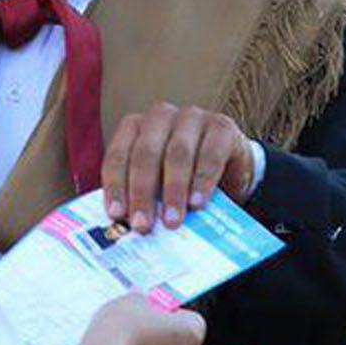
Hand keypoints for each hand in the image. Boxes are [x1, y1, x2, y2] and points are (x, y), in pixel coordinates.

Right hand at [90, 295, 205, 344]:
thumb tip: (140, 302)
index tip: (154, 308)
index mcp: (191, 334)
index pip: (191, 318)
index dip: (171, 311)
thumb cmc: (121, 331)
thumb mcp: (133, 300)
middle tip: (137, 324)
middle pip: (177, 342)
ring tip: (123, 342)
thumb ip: (144, 301)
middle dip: (159, 333)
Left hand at [102, 102, 256, 232]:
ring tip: (171, 221)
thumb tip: (125, 227)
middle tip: (142, 224)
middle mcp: (160, 116)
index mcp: (135, 127)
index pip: (118, 154)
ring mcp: (193, 118)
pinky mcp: (222, 127)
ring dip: (173, 190)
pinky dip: (203, 181)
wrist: (229, 170)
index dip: (116, 185)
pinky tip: (198, 203)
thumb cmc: (183, 179)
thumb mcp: (157, 185)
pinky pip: (211, 154)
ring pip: (177, 153)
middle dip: (142, 191)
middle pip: (146, 152)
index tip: (116, 215)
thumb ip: (141, 198)